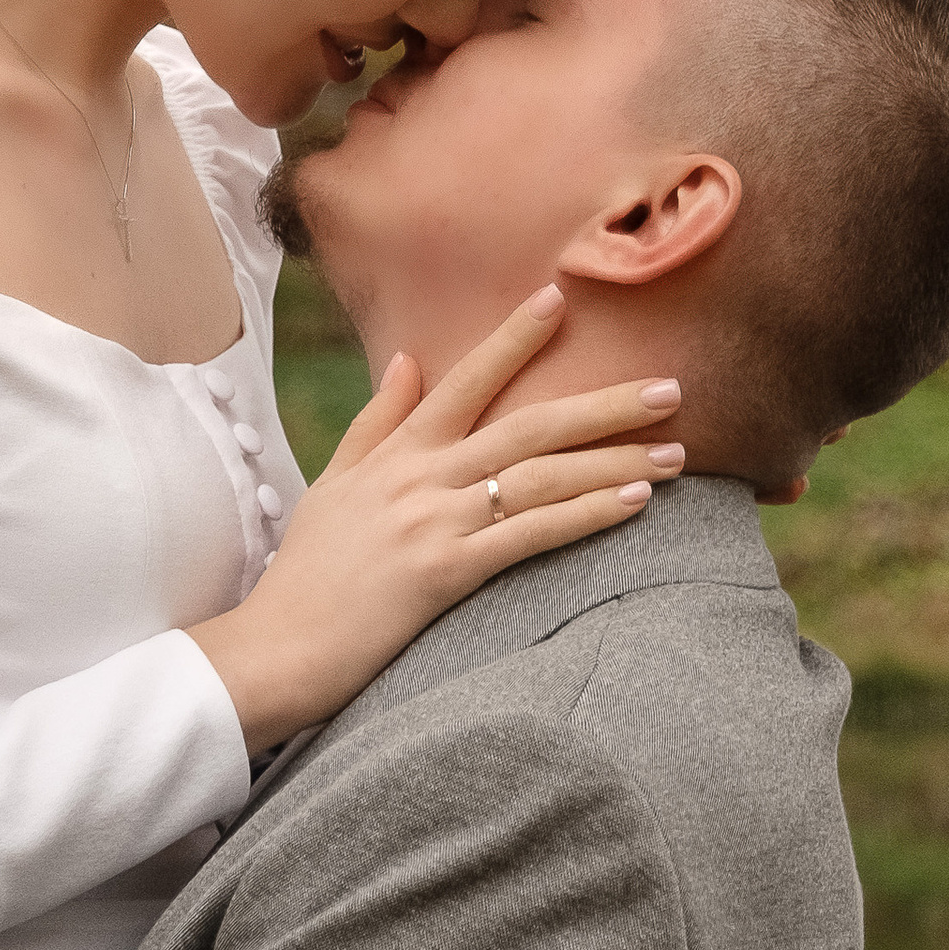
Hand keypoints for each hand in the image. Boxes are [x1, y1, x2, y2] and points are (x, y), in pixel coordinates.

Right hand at [191, 287, 681, 749]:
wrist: (275, 649)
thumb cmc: (306, 575)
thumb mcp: (333, 485)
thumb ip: (376, 422)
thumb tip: (409, 358)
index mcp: (395, 453)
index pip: (463, 379)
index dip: (514, 339)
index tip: (560, 300)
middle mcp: (420, 477)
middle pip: (528, 425)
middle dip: (604, 405)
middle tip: (669, 388)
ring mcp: (434, 522)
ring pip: (541, 477)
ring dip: (614, 462)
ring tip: (673, 453)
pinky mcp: (444, 573)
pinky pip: (529, 535)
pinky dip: (585, 515)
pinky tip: (632, 503)